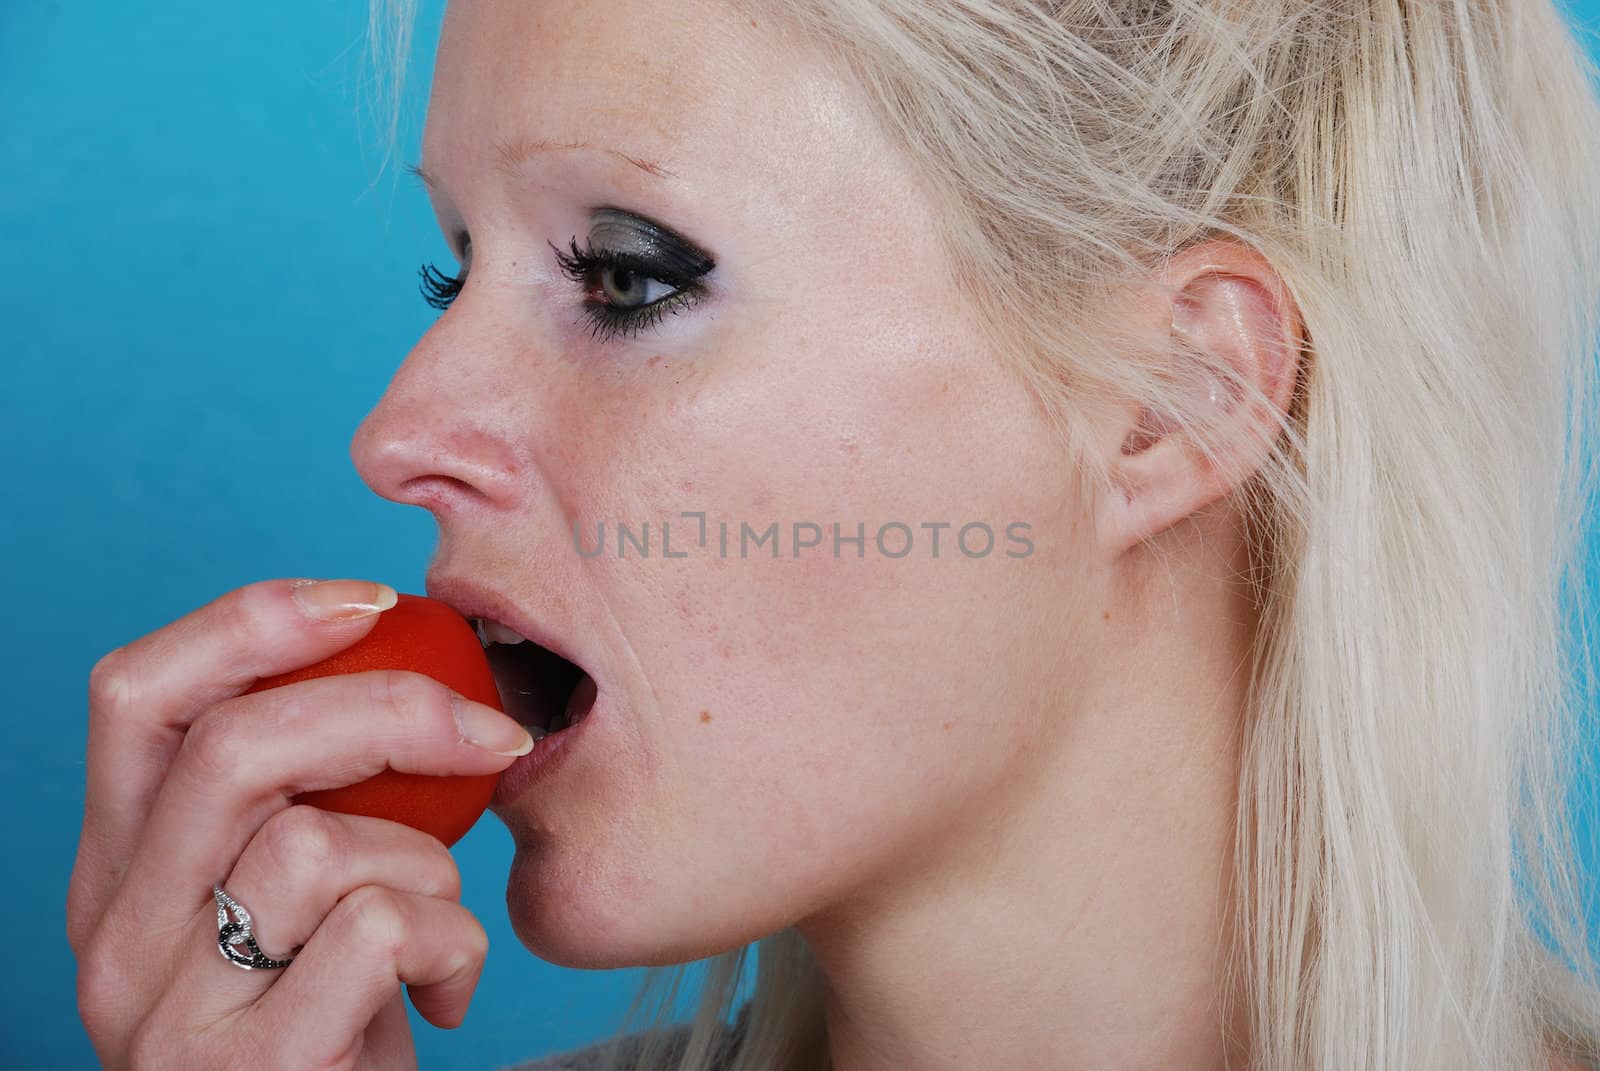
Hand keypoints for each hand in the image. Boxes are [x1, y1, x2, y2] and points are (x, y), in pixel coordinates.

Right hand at [67, 578, 533, 1069]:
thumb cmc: (332, 1021)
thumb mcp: (292, 902)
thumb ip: (302, 800)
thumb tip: (409, 662)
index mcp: (119, 871)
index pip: (135, 697)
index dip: (254, 622)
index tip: (373, 598)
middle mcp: (115, 937)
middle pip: (232, 747)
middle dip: (392, 710)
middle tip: (492, 731)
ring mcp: (170, 1013)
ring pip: (316, 843)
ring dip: (430, 864)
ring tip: (441, 921)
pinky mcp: (252, 1069)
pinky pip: (382, 931)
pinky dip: (455, 942)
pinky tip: (448, 990)